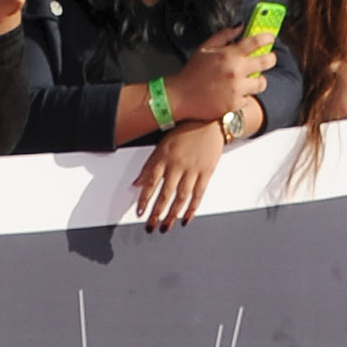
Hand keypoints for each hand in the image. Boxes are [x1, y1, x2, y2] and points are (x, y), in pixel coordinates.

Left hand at [132, 114, 223, 228]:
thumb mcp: (162, 145)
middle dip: (156, 213)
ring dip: (172, 215)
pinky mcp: (206, 172)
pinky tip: (185, 219)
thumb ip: (149, 165)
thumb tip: (136, 184)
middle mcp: (178, 164)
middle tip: (151, 227)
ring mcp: (193, 169)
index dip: (144, 200)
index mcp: (165, 157)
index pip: (151, 182)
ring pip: (181, 197)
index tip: (140, 213)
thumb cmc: (185, 131)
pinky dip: (191, 209)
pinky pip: (198, 194)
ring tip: (165, 227)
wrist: (210, 119)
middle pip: (165, 194)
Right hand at [170, 22, 273, 122]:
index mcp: (231, 54)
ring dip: (259, 80)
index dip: (267, 38)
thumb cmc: (191, 72)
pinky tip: (238, 94)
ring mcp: (236, 89)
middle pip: (266, 62)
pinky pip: (248, 99)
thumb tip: (240, 27)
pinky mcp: (233, 105)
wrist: (180, 97)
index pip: (257, 42)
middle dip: (270, 59)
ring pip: (261, 83)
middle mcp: (237, 71)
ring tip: (253, 81)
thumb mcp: (205, 48)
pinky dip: (244, 96)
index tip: (270, 39)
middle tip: (269, 59)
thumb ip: (224, 36)